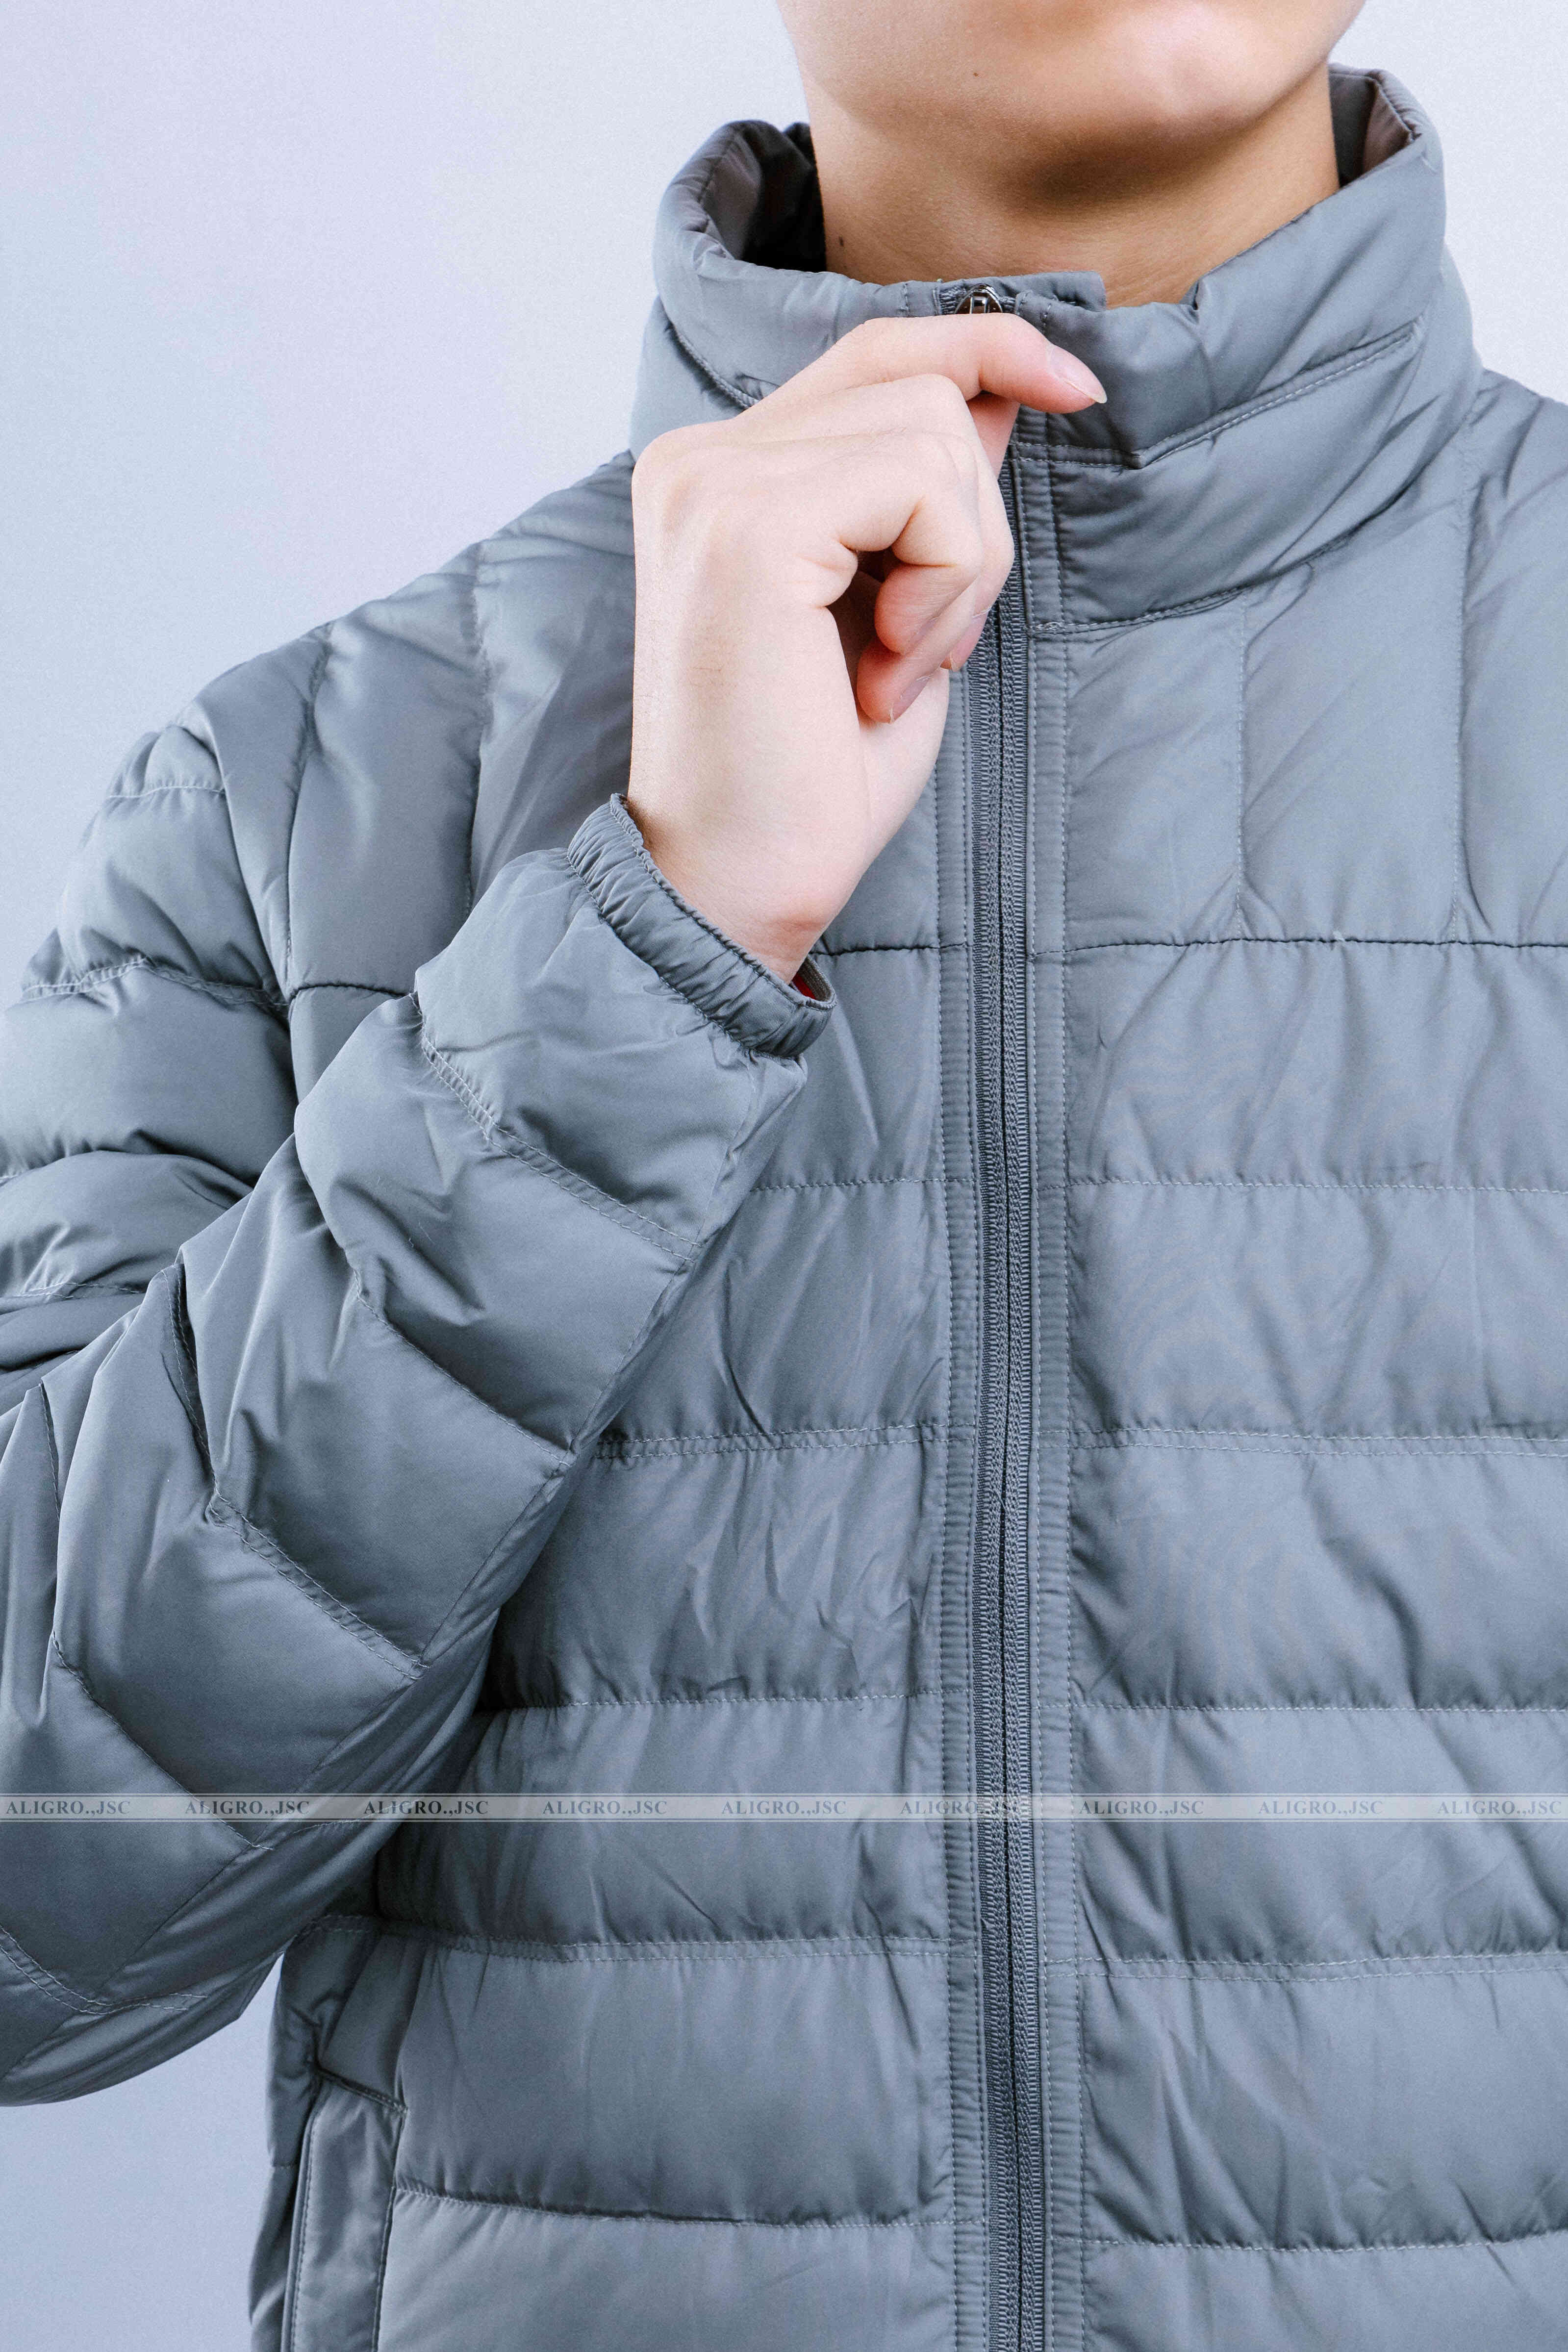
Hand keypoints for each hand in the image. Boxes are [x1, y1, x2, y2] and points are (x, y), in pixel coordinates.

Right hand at [624, 315, 1104, 980]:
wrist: (734, 887)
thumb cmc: (811, 774)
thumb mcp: (895, 605)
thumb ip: (924, 490)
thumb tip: (1005, 382)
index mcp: (718, 474)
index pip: (875, 352)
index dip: (988, 346)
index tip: (1079, 388)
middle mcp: (698, 460)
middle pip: (919, 384)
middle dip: (971, 521)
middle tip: (922, 650)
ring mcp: (713, 483)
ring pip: (933, 430)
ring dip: (961, 566)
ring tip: (896, 670)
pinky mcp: (748, 523)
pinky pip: (921, 487)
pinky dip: (944, 585)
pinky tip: (883, 674)